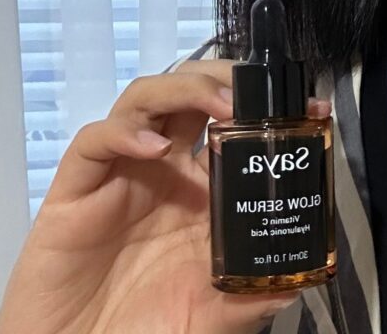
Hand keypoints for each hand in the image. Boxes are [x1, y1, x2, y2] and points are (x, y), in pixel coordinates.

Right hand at [0, 58, 331, 333]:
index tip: (311, 109)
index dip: (270, 107)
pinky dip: (124, 132)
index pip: (237, 123)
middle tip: (259, 90)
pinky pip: (95, 140)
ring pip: (147, 97)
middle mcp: (165, 169)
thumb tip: (295, 285)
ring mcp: (121, 173)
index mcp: (202, 188)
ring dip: (186, 88)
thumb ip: (250, 301)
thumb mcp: (210, 317)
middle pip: (194, 91)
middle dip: (228, 77)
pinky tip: (153, 148)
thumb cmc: (141, 331)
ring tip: (220, 105)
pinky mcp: (76, 190)